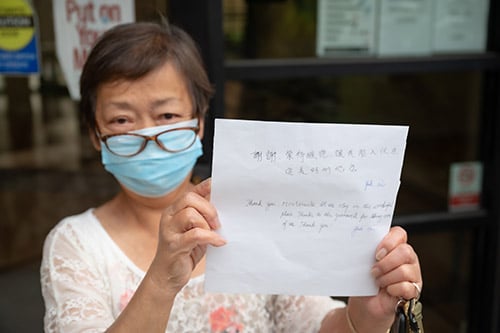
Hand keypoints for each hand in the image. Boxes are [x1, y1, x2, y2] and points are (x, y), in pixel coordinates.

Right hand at [149, 178, 225, 293]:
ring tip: (215, 233)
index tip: (220, 186)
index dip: (206, 187)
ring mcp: (169, 230)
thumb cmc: (185, 251)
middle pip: (189, 199)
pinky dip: (210, 237)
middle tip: (218, 223)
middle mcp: (169, 216)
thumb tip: (224, 204)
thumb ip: (205, 217)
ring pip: (190, 214)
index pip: (191, 192)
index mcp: (175, 210)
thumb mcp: (196, 230)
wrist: (168, 276)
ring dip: (207, 223)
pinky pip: (195, 235)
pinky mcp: (173, 245)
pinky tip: (219, 242)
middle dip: (208, 208)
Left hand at [347, 226, 421, 331]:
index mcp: (395, 246)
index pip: (399, 233)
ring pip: (404, 270)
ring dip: (386, 278)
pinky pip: (406, 287)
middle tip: (374, 271)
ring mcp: (413, 274)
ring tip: (378, 282)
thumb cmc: (365, 281)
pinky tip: (387, 291)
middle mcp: (407, 258)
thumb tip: (358, 244)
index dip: (389, 241)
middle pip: (405, 251)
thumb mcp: (363, 263)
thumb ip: (366, 251)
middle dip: (385, 263)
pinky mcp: (414, 291)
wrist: (365, 304)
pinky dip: (392, 289)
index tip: (376, 253)